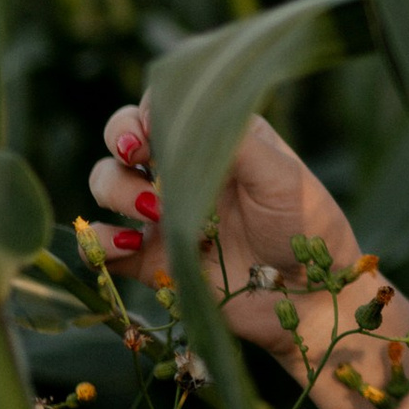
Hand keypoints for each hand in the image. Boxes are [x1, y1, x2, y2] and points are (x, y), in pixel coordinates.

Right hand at [86, 99, 408, 408]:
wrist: (311, 301)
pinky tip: (127, 244)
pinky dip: (98, 240)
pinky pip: (103, 243)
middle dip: (120, 140)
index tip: (152, 129)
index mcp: (216, 140)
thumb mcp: (281, 176)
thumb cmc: (308, 229)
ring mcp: (163, 213)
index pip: (162, 107)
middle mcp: (184, 170)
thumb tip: (181, 115)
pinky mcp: (152, 257)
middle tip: (137, 154)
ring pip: (107, 183)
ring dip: (118, 190)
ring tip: (158, 212)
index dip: (147, 111)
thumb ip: (234, 142)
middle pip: (122, 136)